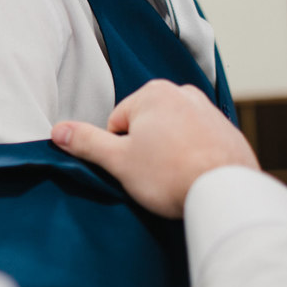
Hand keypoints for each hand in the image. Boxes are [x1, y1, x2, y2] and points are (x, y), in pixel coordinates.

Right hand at [51, 80, 258, 217]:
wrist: (226, 192)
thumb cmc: (172, 175)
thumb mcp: (118, 161)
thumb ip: (86, 142)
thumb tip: (59, 131)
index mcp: (153, 93)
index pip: (117, 123)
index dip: (120, 151)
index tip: (134, 168)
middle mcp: (183, 93)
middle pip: (146, 126)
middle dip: (146, 150)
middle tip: (154, 175)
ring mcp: (208, 111)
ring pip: (172, 135)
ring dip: (169, 154)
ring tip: (175, 178)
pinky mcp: (227, 132)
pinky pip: (198, 143)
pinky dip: (194, 158)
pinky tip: (194, 177)